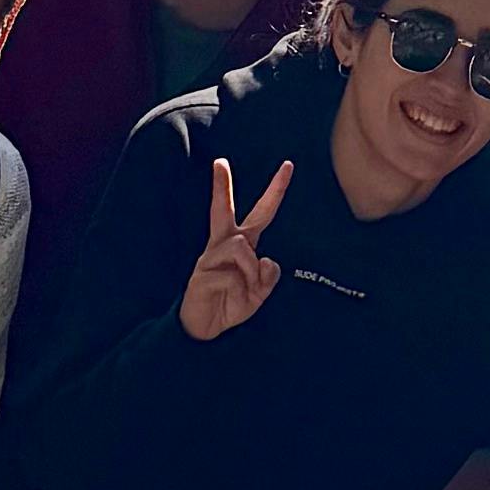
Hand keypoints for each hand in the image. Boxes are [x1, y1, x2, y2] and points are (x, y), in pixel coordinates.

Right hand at [179, 153, 290, 341]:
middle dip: (221, 186)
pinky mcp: (201, 273)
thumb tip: (266, 259)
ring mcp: (210, 257)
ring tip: (244, 290)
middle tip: (220, 161)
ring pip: (242, 247)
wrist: (205, 328)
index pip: (261, 214)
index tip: (288, 166)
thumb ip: (269, 277)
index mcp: (242, 246)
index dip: (275, 191)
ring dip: (250, 272)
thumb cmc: (230, 304)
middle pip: (223, 210)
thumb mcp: (260, 294)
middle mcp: (224, 245)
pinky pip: (232, 275)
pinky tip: (229, 296)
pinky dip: (239, 289)